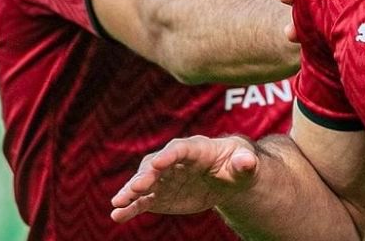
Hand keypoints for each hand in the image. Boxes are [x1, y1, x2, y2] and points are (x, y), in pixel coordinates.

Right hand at [110, 135, 258, 223]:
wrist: (228, 177)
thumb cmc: (237, 164)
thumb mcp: (244, 163)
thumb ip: (244, 162)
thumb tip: (247, 162)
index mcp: (196, 148)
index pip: (180, 149)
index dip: (169, 155)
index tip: (157, 163)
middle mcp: (174, 160)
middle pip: (156, 165)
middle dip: (145, 175)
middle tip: (135, 188)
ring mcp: (165, 178)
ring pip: (144, 183)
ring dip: (130, 191)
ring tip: (117, 203)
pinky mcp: (160, 195)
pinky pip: (142, 201)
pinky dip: (130, 207)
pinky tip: (117, 215)